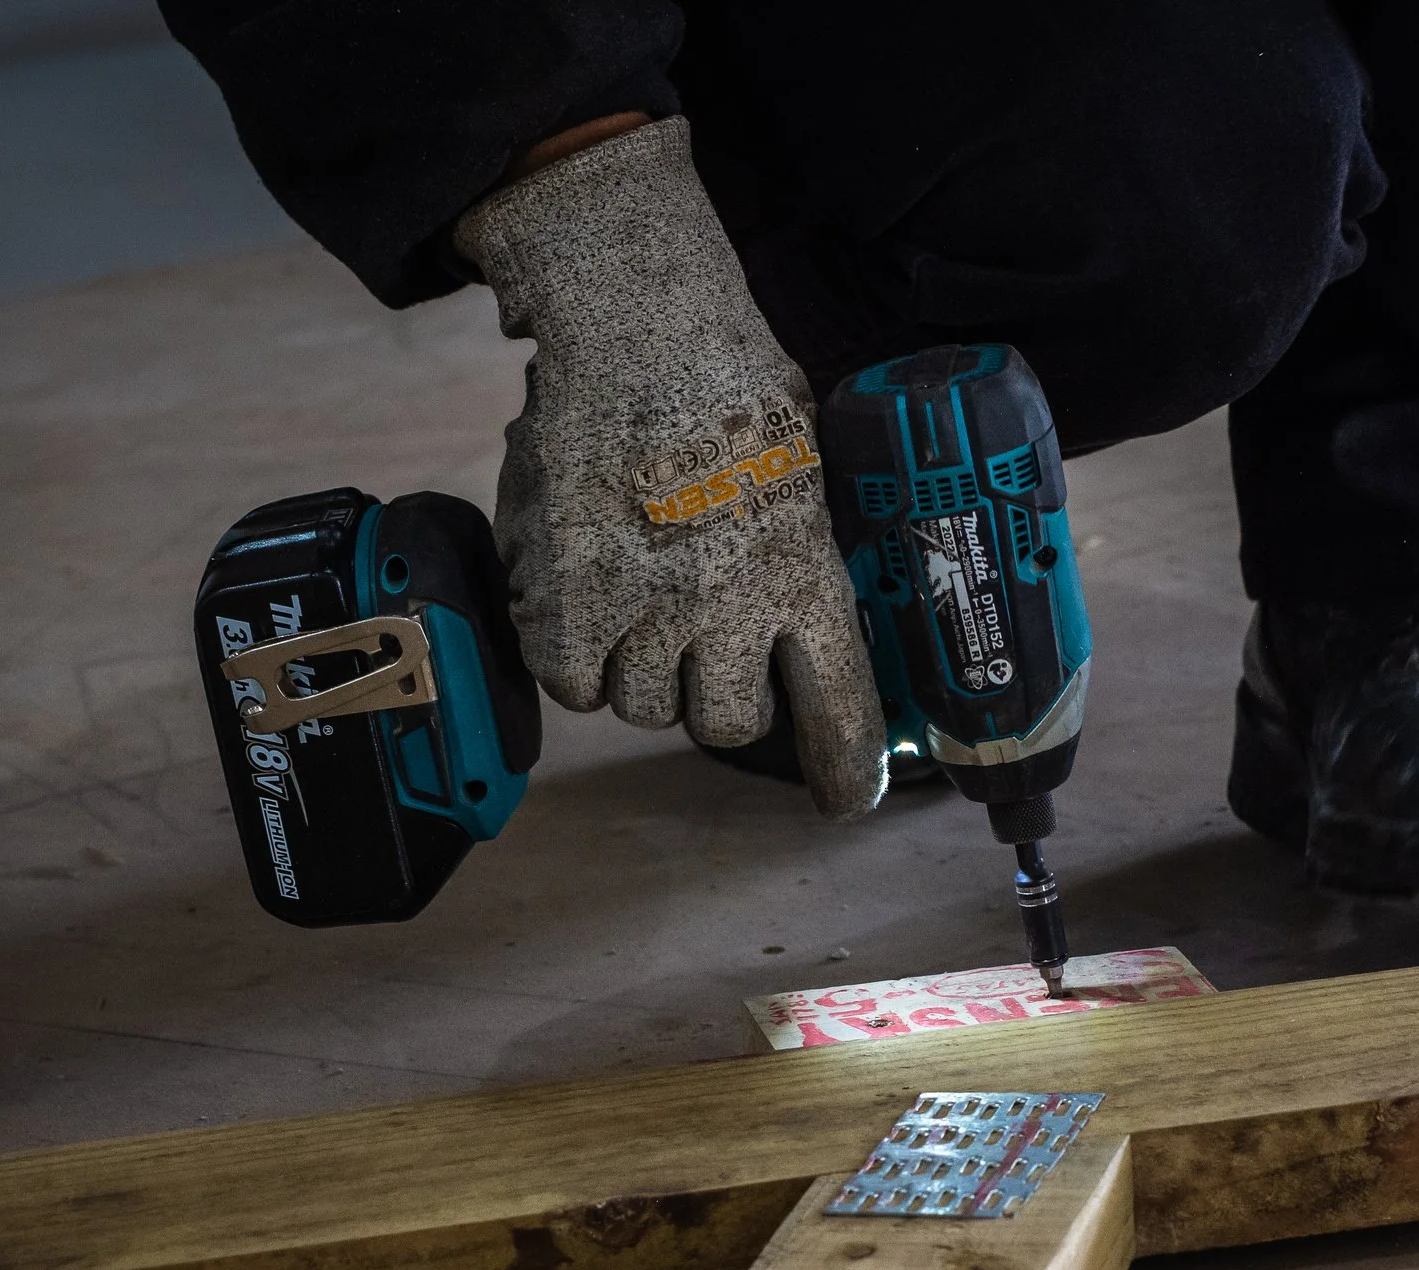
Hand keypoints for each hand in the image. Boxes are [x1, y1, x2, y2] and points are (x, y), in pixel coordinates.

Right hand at [453, 119, 885, 818]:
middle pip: (728, 726)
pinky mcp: (572, 600)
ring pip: (644, 709)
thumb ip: (809, 547)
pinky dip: (576, 662)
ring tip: (641, 616)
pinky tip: (585, 614)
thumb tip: (817, 602)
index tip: (847, 799)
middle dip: (720, 701)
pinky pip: (573, 684)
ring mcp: (649, 610)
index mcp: (807, 578)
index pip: (841, 709)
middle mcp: (733, 611)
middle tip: (708, 656)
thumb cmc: (728, 375)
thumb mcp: (810, 463)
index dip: (845, 770)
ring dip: (644, 677)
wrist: (638, 321)